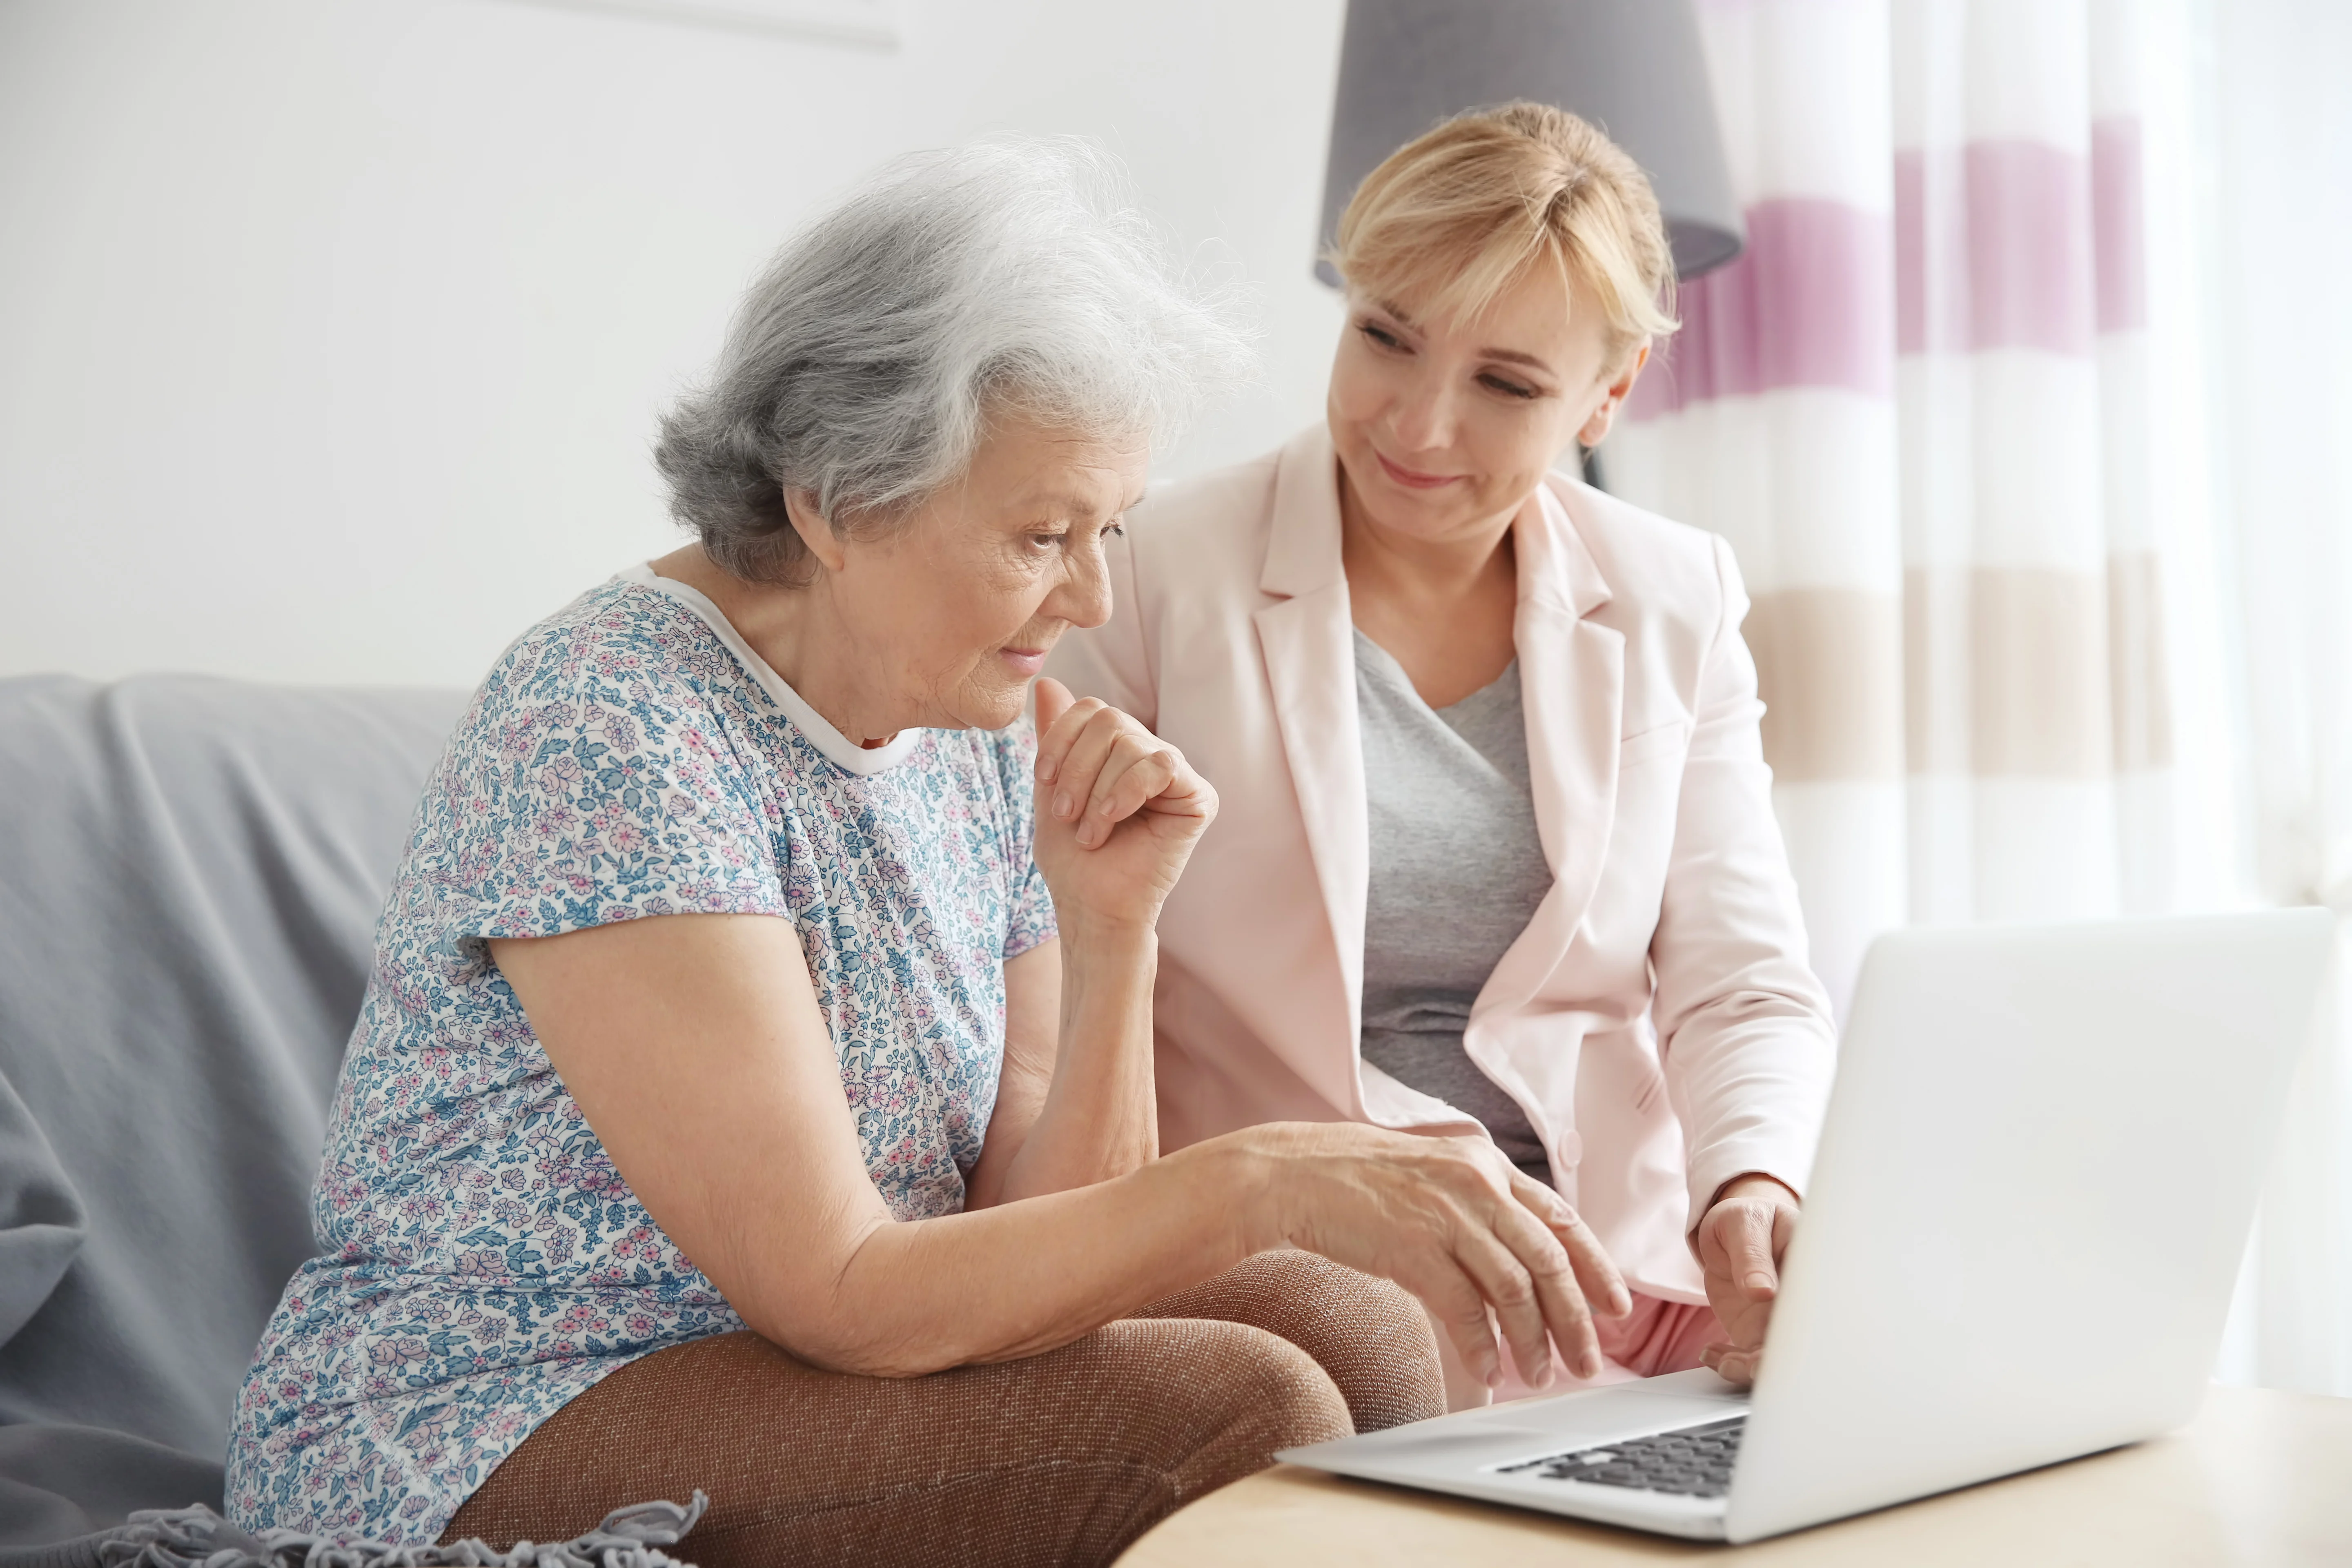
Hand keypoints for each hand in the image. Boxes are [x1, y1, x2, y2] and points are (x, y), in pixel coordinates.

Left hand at [1031, 677, 1215, 931]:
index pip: (1091, 709)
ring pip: (1131, 741)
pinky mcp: (1198, 797)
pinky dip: (1127, 791)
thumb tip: (1047, 680)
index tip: (1043, 780)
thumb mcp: (1052, 789)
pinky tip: (1114, 820)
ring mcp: (1176, 775)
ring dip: (1097, 791)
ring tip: (1091, 833)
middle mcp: (1150, 756)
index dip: (1061, 738)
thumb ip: (1055, 738)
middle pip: (1109, 719)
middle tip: (1067, 815)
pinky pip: (1161, 765)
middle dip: (1077, 768)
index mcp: (1118, 752)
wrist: (1091, 908)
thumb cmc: (1072, 859)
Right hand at [1257, 1123, 1631, 1391]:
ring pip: (1514, 1288)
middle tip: (1588, 1361)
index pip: (1560, 1219)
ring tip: (1536, 1374)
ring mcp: (1445, 1213)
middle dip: (1576, 1318)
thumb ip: (1478, 1205)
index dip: (1596, 1267)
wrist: (1292, 1172)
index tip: (1615, 1306)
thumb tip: (1518, 1261)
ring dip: (1531, 1341)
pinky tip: (1487, 1370)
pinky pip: (1465, 1308)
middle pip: (1549, 1258)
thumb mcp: (1432, 1174)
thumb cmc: (1356, 1180)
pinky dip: (1481, 1346)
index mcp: (1485, 1163)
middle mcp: (1475, 1183)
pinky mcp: (1413, 1246)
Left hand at [1694, 1173, 1798, 1385]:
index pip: (1820, 1308)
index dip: (1806, 1333)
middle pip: (1803, 1343)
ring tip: (1722, 1360)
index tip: (1781, 1346)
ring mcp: (1781, 1321)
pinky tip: (1712, 1354)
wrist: (1730, 1231)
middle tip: (1750, 1366)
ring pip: (1775, 1358)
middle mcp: (1802, 1303)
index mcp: (1813, 1271)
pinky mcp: (1758, 1334)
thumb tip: (1763, 1290)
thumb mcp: (1744, 1224)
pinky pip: (1748, 1359)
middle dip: (1779, 1362)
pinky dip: (1729, 1363)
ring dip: (1749, 1369)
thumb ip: (1752, 1255)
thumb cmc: (1745, 1219)